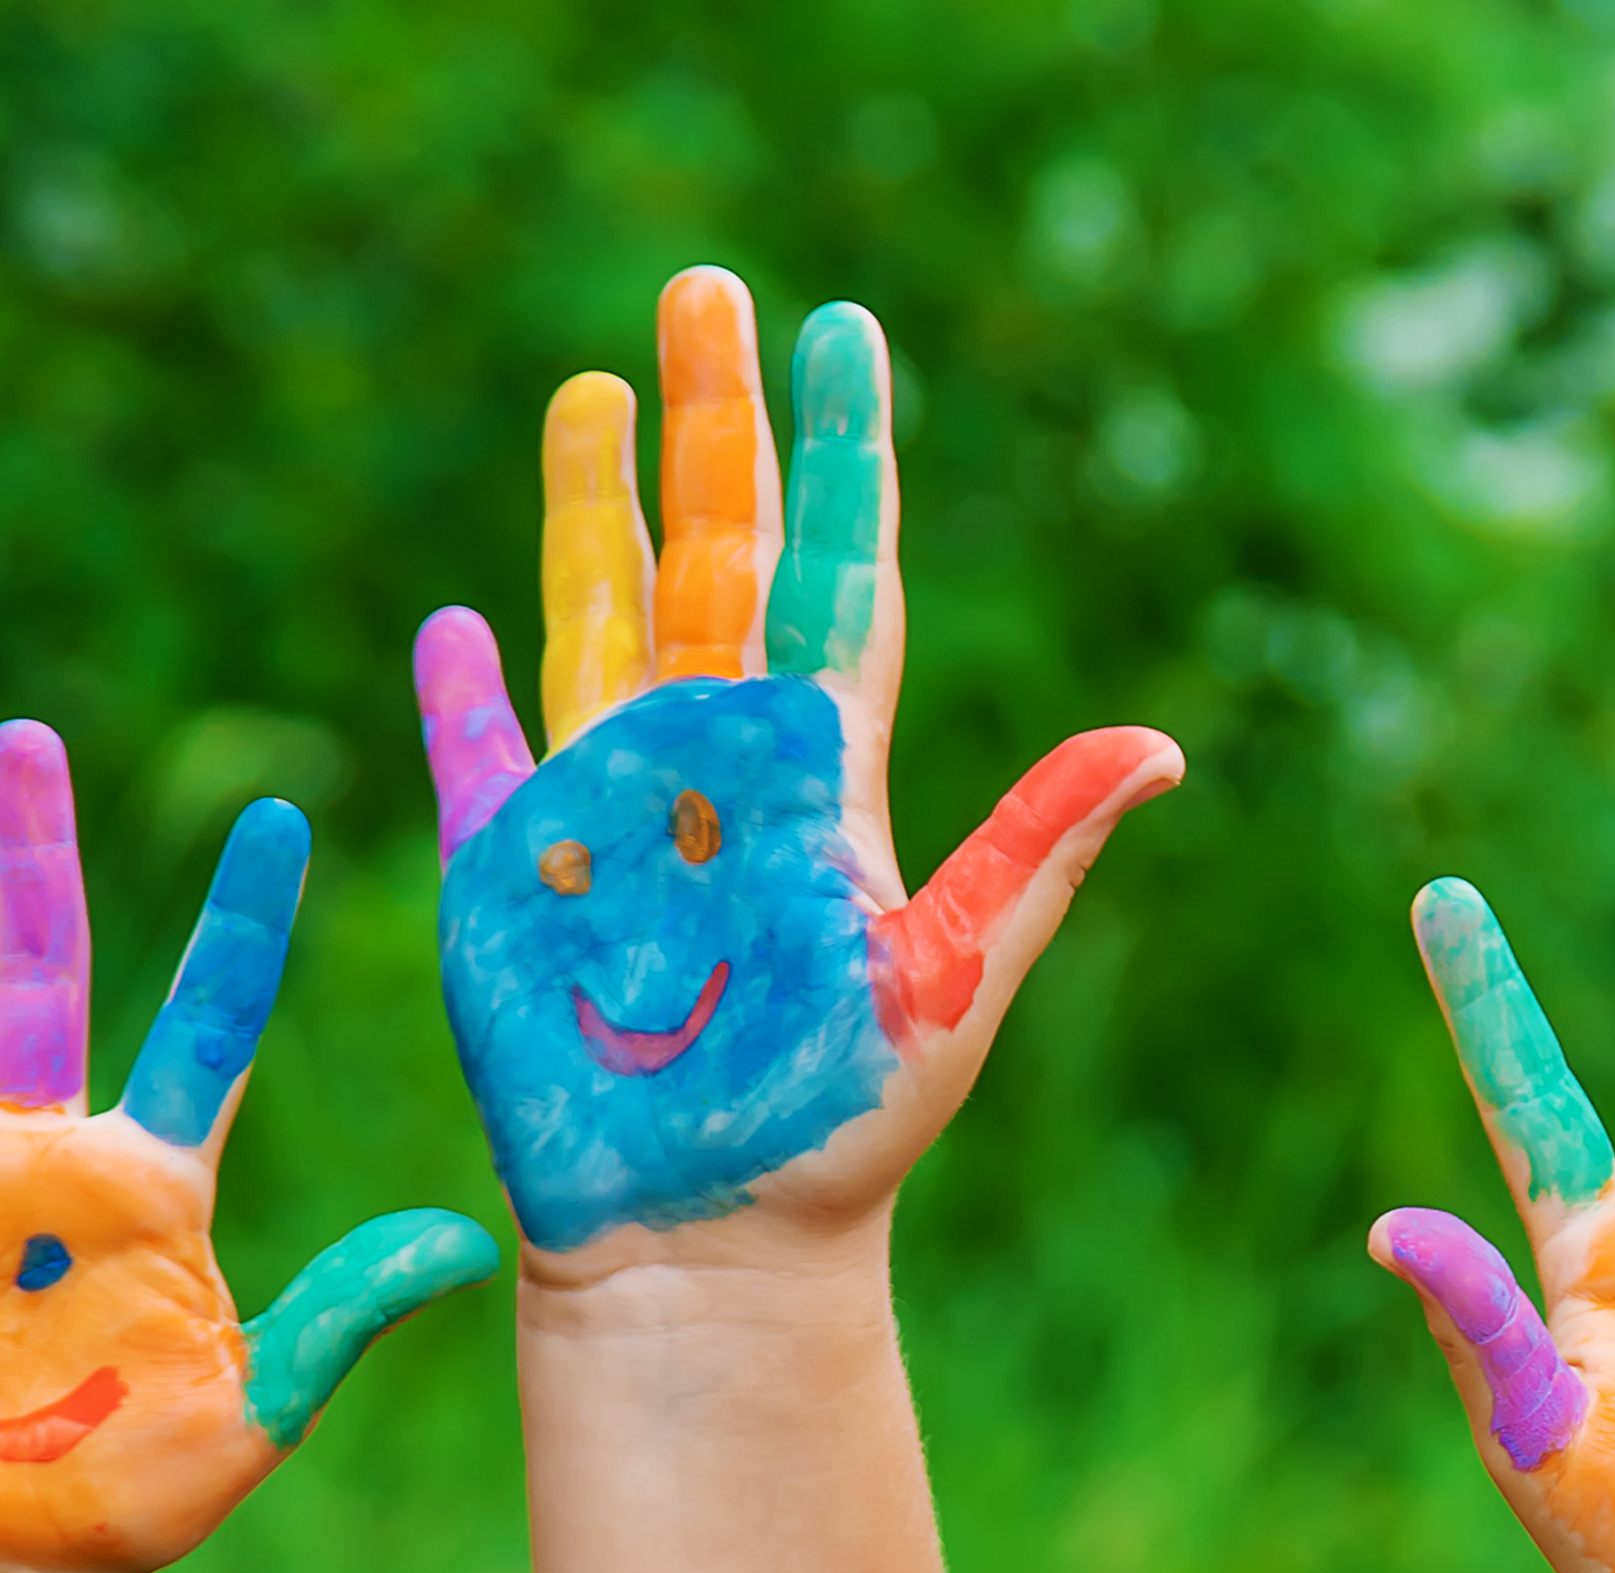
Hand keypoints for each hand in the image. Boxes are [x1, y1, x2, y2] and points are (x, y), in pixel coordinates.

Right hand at [0, 722, 500, 1572]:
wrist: (29, 1569)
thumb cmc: (147, 1490)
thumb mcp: (263, 1404)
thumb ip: (346, 1313)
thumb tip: (464, 1243)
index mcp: (150, 1179)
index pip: (211, 1023)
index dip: (243, 926)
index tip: (279, 816)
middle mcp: (36, 1157)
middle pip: (41, 976)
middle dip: (33, 858)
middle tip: (29, 734)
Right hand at [411, 267, 1185, 1259]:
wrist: (719, 1242)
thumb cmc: (847, 1130)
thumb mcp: (949, 980)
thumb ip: (1033, 853)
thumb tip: (1160, 746)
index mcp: (821, 774)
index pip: (835, 573)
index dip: (837, 452)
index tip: (840, 330)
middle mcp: (714, 765)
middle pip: (710, 555)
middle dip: (707, 423)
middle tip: (707, 286)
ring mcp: (610, 811)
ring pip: (597, 614)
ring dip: (589, 507)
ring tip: (595, 388)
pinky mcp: (514, 879)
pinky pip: (483, 757)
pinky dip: (465, 692)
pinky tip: (455, 619)